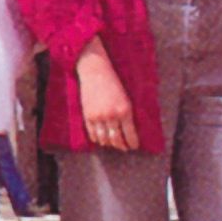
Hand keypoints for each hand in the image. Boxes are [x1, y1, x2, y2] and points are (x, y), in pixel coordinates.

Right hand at [76, 37, 139, 152]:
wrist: (96, 72)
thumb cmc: (113, 83)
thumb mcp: (125, 98)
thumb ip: (126, 115)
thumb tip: (128, 131)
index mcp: (125, 110)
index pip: (130, 134)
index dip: (132, 143)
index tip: (133, 147)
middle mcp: (112, 116)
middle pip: (117, 140)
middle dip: (121, 146)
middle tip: (123, 148)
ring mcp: (99, 117)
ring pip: (104, 139)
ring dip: (109, 144)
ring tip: (112, 144)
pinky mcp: (88, 116)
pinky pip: (93, 134)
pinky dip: (97, 139)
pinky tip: (100, 139)